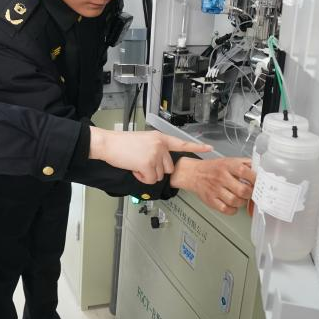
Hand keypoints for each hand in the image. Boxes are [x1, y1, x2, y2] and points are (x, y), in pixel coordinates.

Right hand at [89, 128, 211, 184]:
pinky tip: (134, 169)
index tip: (209, 148)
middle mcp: (161, 145)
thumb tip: (161, 162)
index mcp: (160, 138)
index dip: (197, 147)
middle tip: (142, 163)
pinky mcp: (148, 164)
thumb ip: (156, 148)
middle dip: (157, 170)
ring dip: (148, 175)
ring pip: (160, 176)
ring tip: (135, 164)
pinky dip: (142, 178)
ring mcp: (155, 155)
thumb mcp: (144, 141)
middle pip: (169, 168)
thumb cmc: (122, 144)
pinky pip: (151, 180)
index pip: (182, 143)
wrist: (109, 144)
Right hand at [170, 157, 255, 214]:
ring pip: (235, 201)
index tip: (257, 182)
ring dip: (242, 202)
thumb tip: (259, 169)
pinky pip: (225, 209)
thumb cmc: (213, 168)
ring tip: (241, 198)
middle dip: (250, 193)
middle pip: (242, 190)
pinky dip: (233, 210)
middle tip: (249, 193)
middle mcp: (221, 177)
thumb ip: (245, 163)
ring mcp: (215, 190)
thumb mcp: (229, 160)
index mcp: (227, 166)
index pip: (245, 172)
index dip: (254, 179)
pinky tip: (233, 205)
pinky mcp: (210, 200)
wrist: (194, 173)